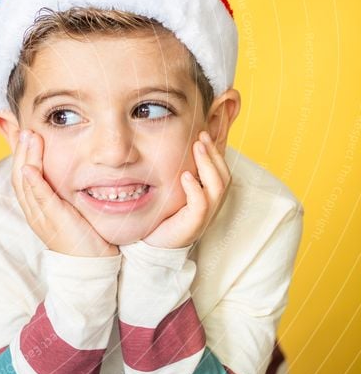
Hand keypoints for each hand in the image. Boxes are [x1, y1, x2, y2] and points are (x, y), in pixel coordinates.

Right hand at [12, 130, 117, 257]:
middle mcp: (34, 212)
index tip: (24, 133)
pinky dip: (33, 183)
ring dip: (25, 159)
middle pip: (19, 177)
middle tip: (25, 129)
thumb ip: (62, 191)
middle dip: (20, 151)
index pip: (22, 176)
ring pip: (25, 184)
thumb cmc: (83, 238)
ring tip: (28, 137)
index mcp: (36, 208)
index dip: (21, 154)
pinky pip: (40, 199)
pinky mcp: (54, 221)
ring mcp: (42, 217)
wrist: (90, 266)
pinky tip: (31, 168)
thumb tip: (63, 171)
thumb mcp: (69, 209)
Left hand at [143, 131, 230, 248]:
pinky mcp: (194, 224)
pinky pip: (201, 204)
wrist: (151, 242)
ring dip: (208, 164)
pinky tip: (185, 176)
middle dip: (214, 152)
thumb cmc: (161, 213)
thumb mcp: (170, 187)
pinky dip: (195, 189)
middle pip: (223, 173)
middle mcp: (210, 202)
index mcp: (207, 192)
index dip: (217, 149)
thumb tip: (173, 145)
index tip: (206, 130)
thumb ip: (175, 169)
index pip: (219, 167)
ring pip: (217, 186)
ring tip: (197, 147)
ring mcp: (205, 214)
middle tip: (202, 135)